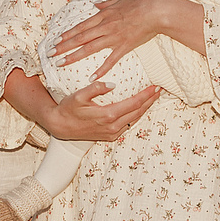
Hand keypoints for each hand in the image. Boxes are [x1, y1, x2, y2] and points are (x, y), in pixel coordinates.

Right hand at [7, 67, 158, 143]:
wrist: (60, 126)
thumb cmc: (68, 109)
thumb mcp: (78, 96)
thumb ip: (95, 88)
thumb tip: (112, 84)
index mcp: (108, 115)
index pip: (134, 103)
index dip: (146, 95)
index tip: (155, 87)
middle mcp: (113, 126)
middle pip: (138, 112)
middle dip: (150, 100)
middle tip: (159, 90)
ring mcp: (112, 133)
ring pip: (135, 119)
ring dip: (145, 108)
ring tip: (153, 98)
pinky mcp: (110, 136)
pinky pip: (128, 124)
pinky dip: (136, 115)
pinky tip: (139, 108)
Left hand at [51, 0, 204, 68]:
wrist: (157, 10)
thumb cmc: (141, 2)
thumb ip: (106, 3)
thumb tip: (95, 3)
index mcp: (104, 15)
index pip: (81, 26)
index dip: (67, 34)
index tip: (56, 40)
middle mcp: (105, 26)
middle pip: (80, 38)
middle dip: (64, 46)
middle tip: (51, 54)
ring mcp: (114, 37)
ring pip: (90, 48)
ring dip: (74, 56)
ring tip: (61, 63)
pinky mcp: (125, 46)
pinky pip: (110, 60)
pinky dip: (101, 69)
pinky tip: (91, 77)